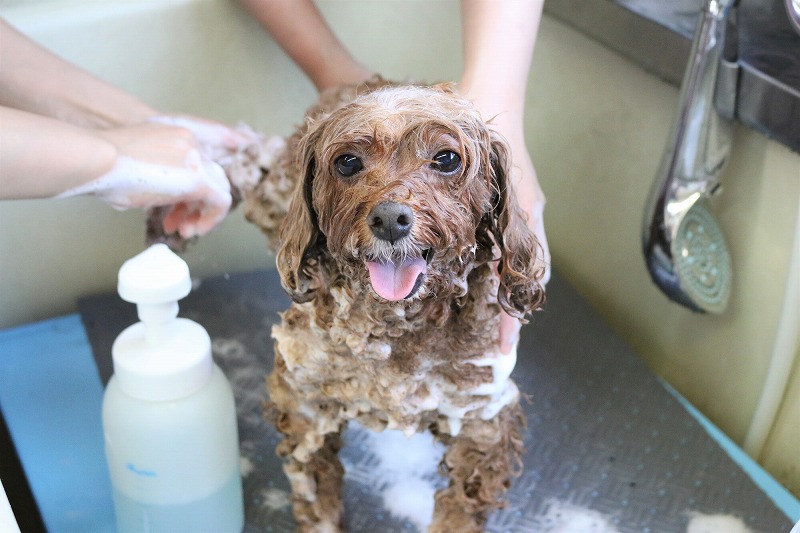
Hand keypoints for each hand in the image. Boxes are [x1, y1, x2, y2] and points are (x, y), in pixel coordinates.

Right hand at [59, 122, 232, 237]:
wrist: (95, 158)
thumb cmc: (100, 166)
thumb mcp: (132, 166)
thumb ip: (150, 177)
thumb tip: (150, 195)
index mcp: (174, 135)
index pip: (195, 164)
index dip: (186, 191)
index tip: (172, 210)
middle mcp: (189, 142)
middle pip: (209, 176)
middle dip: (196, 205)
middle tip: (181, 224)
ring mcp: (196, 158)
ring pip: (218, 189)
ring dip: (203, 214)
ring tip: (186, 231)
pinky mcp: (199, 179)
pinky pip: (220, 201)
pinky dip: (212, 219)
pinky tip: (195, 230)